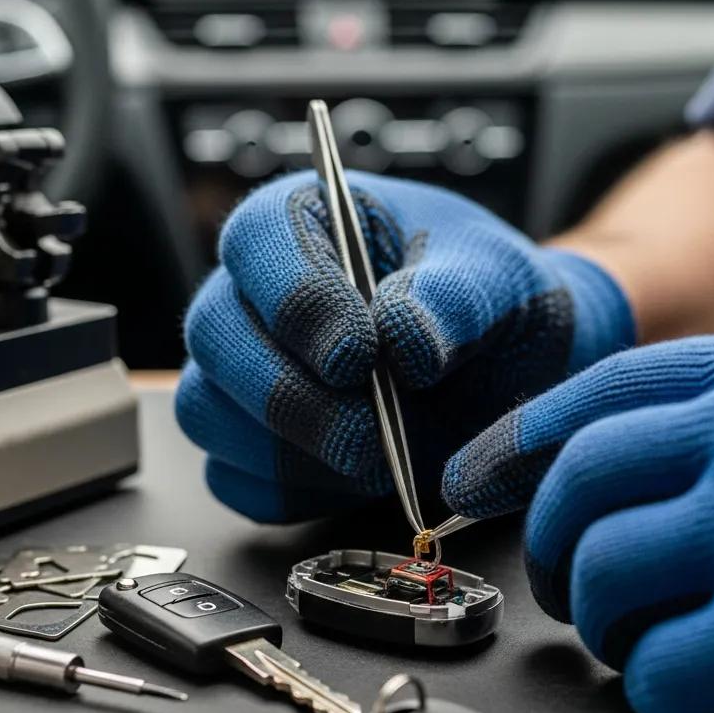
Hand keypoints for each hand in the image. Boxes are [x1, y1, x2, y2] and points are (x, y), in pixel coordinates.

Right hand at [176, 171, 632, 521]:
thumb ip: (456, 298)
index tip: (357, 355)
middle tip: (367, 432)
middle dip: (289, 395)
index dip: (297, 300)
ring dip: (287, 451)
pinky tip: (354, 479)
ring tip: (374, 456)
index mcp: (310, 220)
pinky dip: (291, 492)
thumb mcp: (498, 279)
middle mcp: (259, 294)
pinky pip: (234, 480)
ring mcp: (245, 372)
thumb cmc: (490, 299)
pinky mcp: (254, 445)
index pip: (260, 239)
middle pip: (216, 335)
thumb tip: (402, 342)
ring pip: (207, 412)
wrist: (506, 367)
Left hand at [447, 323, 713, 712]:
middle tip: (573, 588)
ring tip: (633, 640)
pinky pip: (667, 666)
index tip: (473, 475)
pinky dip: (661, 689)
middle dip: (554, 545)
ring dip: (602, 621)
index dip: (524, 435)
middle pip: (585, 479)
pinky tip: (691, 689)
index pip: (609, 391)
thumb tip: (637, 470)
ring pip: (609, 570)